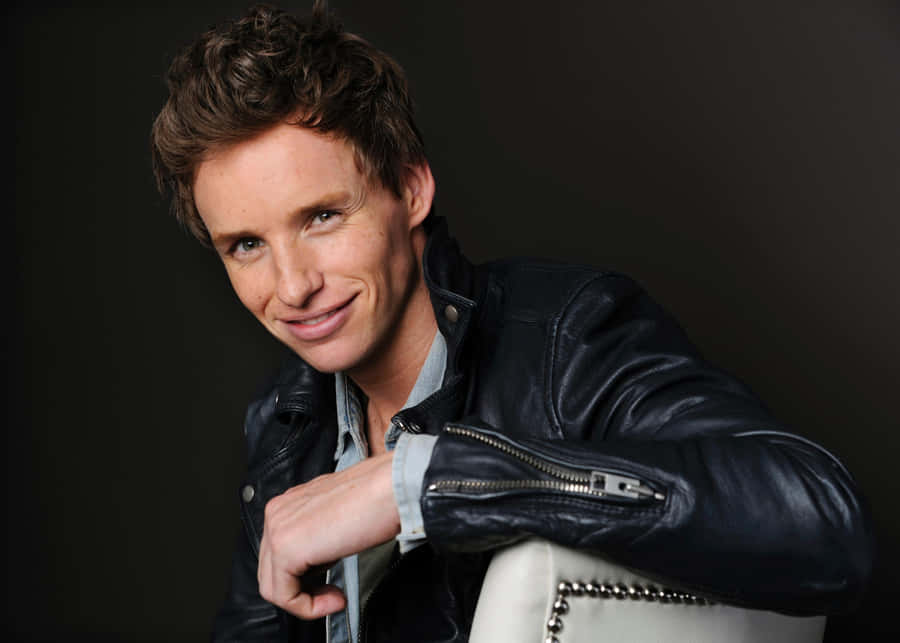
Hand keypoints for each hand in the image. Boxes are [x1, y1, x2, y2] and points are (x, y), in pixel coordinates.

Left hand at [257, 451, 399, 618]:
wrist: (392, 488)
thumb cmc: (378, 497)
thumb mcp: (338, 517)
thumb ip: (321, 533)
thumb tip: (321, 557)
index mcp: (289, 502)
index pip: (279, 553)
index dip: (305, 577)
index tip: (331, 586)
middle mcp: (278, 511)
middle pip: (271, 571)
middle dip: (302, 591)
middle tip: (333, 596)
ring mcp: (278, 528)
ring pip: (273, 586)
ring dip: (305, 601)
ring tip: (334, 599)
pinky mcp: (286, 548)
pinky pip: (283, 594)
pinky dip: (307, 607)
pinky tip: (334, 599)